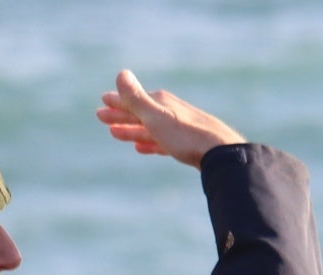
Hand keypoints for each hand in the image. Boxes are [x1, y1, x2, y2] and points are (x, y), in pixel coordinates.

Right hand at [98, 69, 243, 166]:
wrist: (222, 154)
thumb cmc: (185, 135)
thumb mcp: (155, 115)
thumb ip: (136, 98)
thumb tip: (121, 73)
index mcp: (161, 103)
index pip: (132, 100)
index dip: (116, 102)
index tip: (102, 102)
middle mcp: (170, 112)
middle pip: (139, 113)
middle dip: (120, 115)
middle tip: (101, 117)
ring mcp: (180, 128)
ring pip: (149, 128)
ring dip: (131, 130)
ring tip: (114, 133)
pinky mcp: (188, 146)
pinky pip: (162, 142)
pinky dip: (149, 143)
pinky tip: (141, 147)